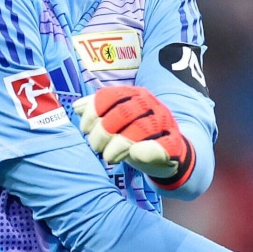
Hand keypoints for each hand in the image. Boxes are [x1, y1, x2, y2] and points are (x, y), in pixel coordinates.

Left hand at [73, 86, 194, 186]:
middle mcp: (150, 104)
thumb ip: (96, 112)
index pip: (109, 96)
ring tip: (109, 157)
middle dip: (103, 132)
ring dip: (119, 145)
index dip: (92, 113)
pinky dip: (147, 150)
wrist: (166, 154)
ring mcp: (164, 123)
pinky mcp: (175, 143)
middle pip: (122, 113)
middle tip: (96, 147)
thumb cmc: (134, 136)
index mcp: (133, 94)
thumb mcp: (114, 122)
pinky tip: (135, 154)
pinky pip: (163, 145)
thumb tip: (77, 107)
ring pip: (141, 128)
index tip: (85, 129)